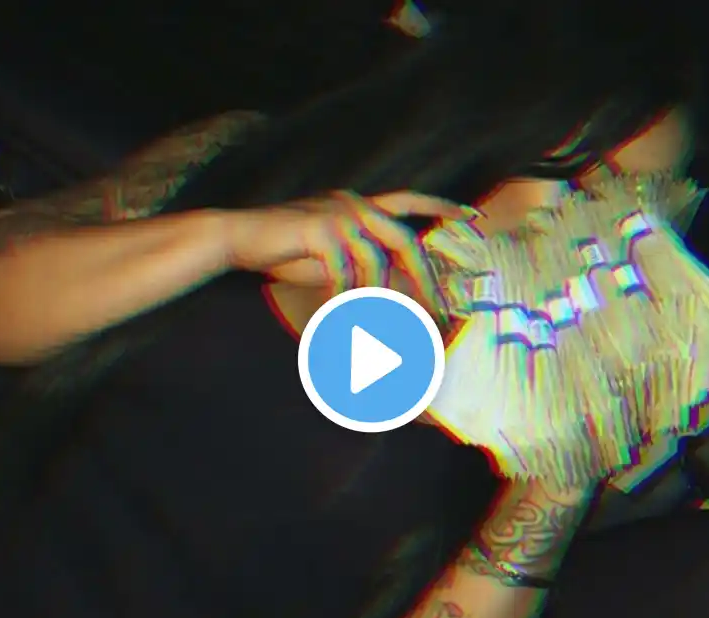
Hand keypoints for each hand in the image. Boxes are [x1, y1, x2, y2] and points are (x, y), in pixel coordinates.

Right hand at [221, 191, 473, 313]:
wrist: (237, 235)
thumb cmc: (284, 248)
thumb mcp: (332, 255)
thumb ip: (362, 263)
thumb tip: (392, 289)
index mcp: (359, 203)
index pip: (408, 199)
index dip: (440, 206)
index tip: (471, 215)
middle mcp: (354, 203)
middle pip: (403, 239)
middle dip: (422, 276)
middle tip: (436, 308)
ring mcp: (337, 214)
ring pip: (373, 262)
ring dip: (374, 298)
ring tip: (373, 326)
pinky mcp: (319, 229)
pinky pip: (343, 271)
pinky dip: (343, 297)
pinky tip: (337, 315)